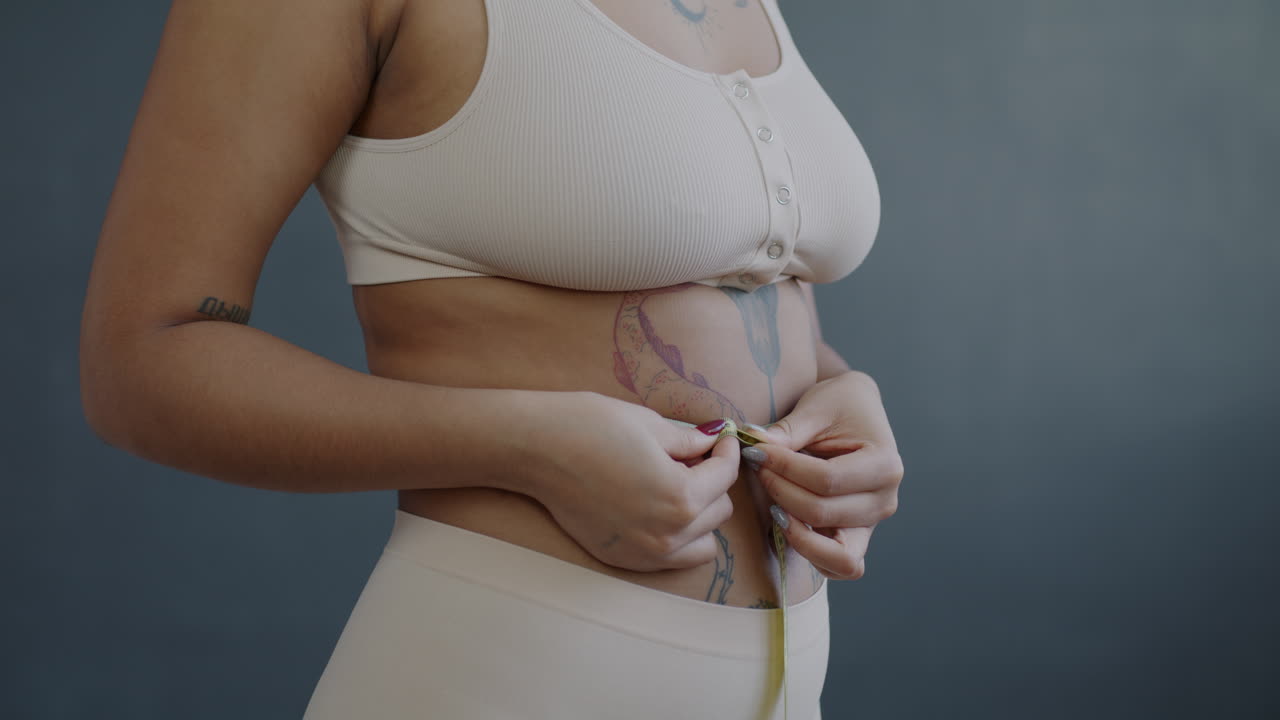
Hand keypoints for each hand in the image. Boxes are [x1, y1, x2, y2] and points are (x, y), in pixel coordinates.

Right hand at [522, 391, 742, 572]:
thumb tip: (714, 441)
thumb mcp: (650, 425)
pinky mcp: (624, 559)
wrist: (536, 449)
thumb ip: (690, 442)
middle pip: (719, 510)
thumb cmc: (590, 426)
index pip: (725, 475)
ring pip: (703, 541)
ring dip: (699, 514)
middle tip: (690, 457)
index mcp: (681, 497)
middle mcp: (668, 534)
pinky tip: (656, 508)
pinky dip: (677, 537)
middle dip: (711, 481)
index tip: (720, 438)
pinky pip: (673, 557)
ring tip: (675, 485)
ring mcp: (645, 553)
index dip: (726, 450)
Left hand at [745, 371, 902, 579]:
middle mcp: (885, 500)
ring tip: (773, 502)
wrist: (856, 411)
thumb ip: (787, 431)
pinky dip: (809, 553)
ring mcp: (871, 524)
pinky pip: (836, 566)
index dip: (785, 469)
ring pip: (834, 554)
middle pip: (824, 513)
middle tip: (758, 467)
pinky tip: (785, 521)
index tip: (756, 451)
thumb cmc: (840, 405)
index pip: (827, 480)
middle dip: (782, 492)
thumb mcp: (816, 407)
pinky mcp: (855, 536)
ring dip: (795, 531)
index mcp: (885, 464)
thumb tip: (755, 446)